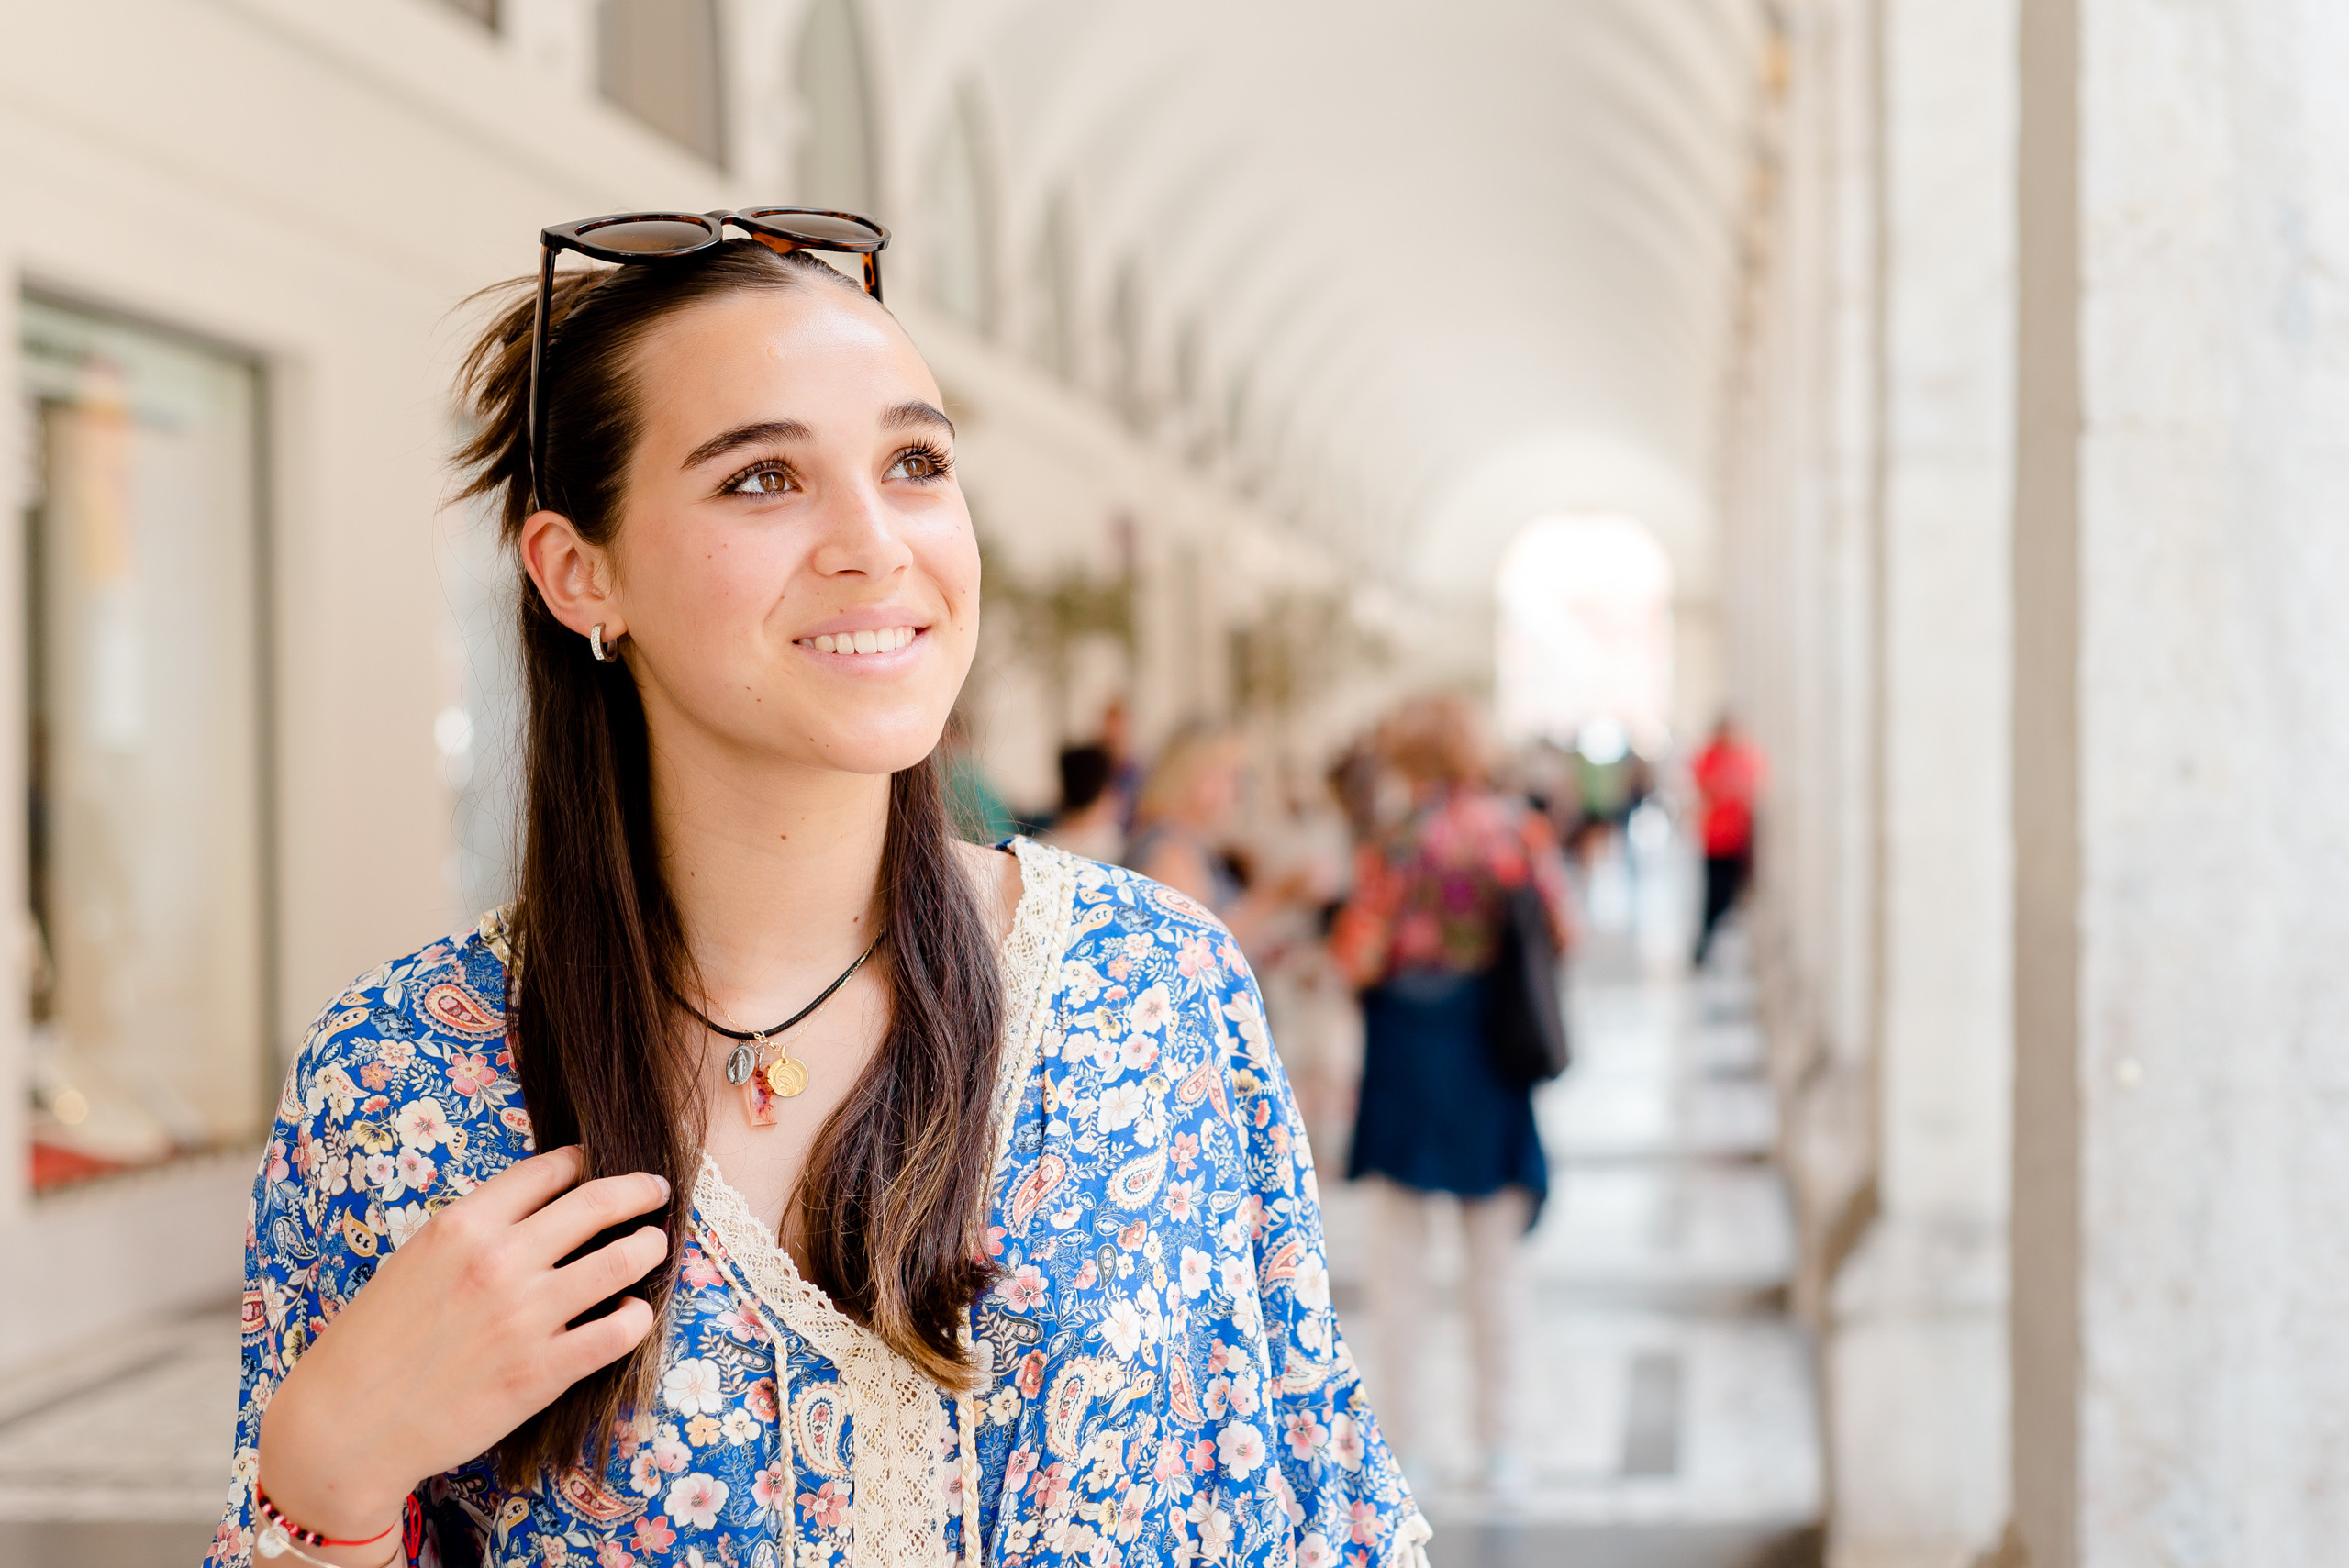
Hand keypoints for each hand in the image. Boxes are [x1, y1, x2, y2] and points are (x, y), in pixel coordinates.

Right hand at [257, 1147, 670, 1546]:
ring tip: (655, 1246)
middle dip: (638, 1190)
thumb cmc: (372, 1343)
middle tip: (656, 1190)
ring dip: (649, 1247)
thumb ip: (475, 1231)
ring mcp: (525, 1316)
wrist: (343, 1426)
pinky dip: (637, 1318)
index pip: (550, 1170)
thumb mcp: (416, 1259)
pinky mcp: (541, 1371)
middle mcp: (500, 1260)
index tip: (600, 1165)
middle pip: (598, 1203)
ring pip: (622, 1261)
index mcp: (463, 1224)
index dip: (585, 1163)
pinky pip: (617, 1333)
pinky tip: (636, 1314)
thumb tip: (540, 1210)